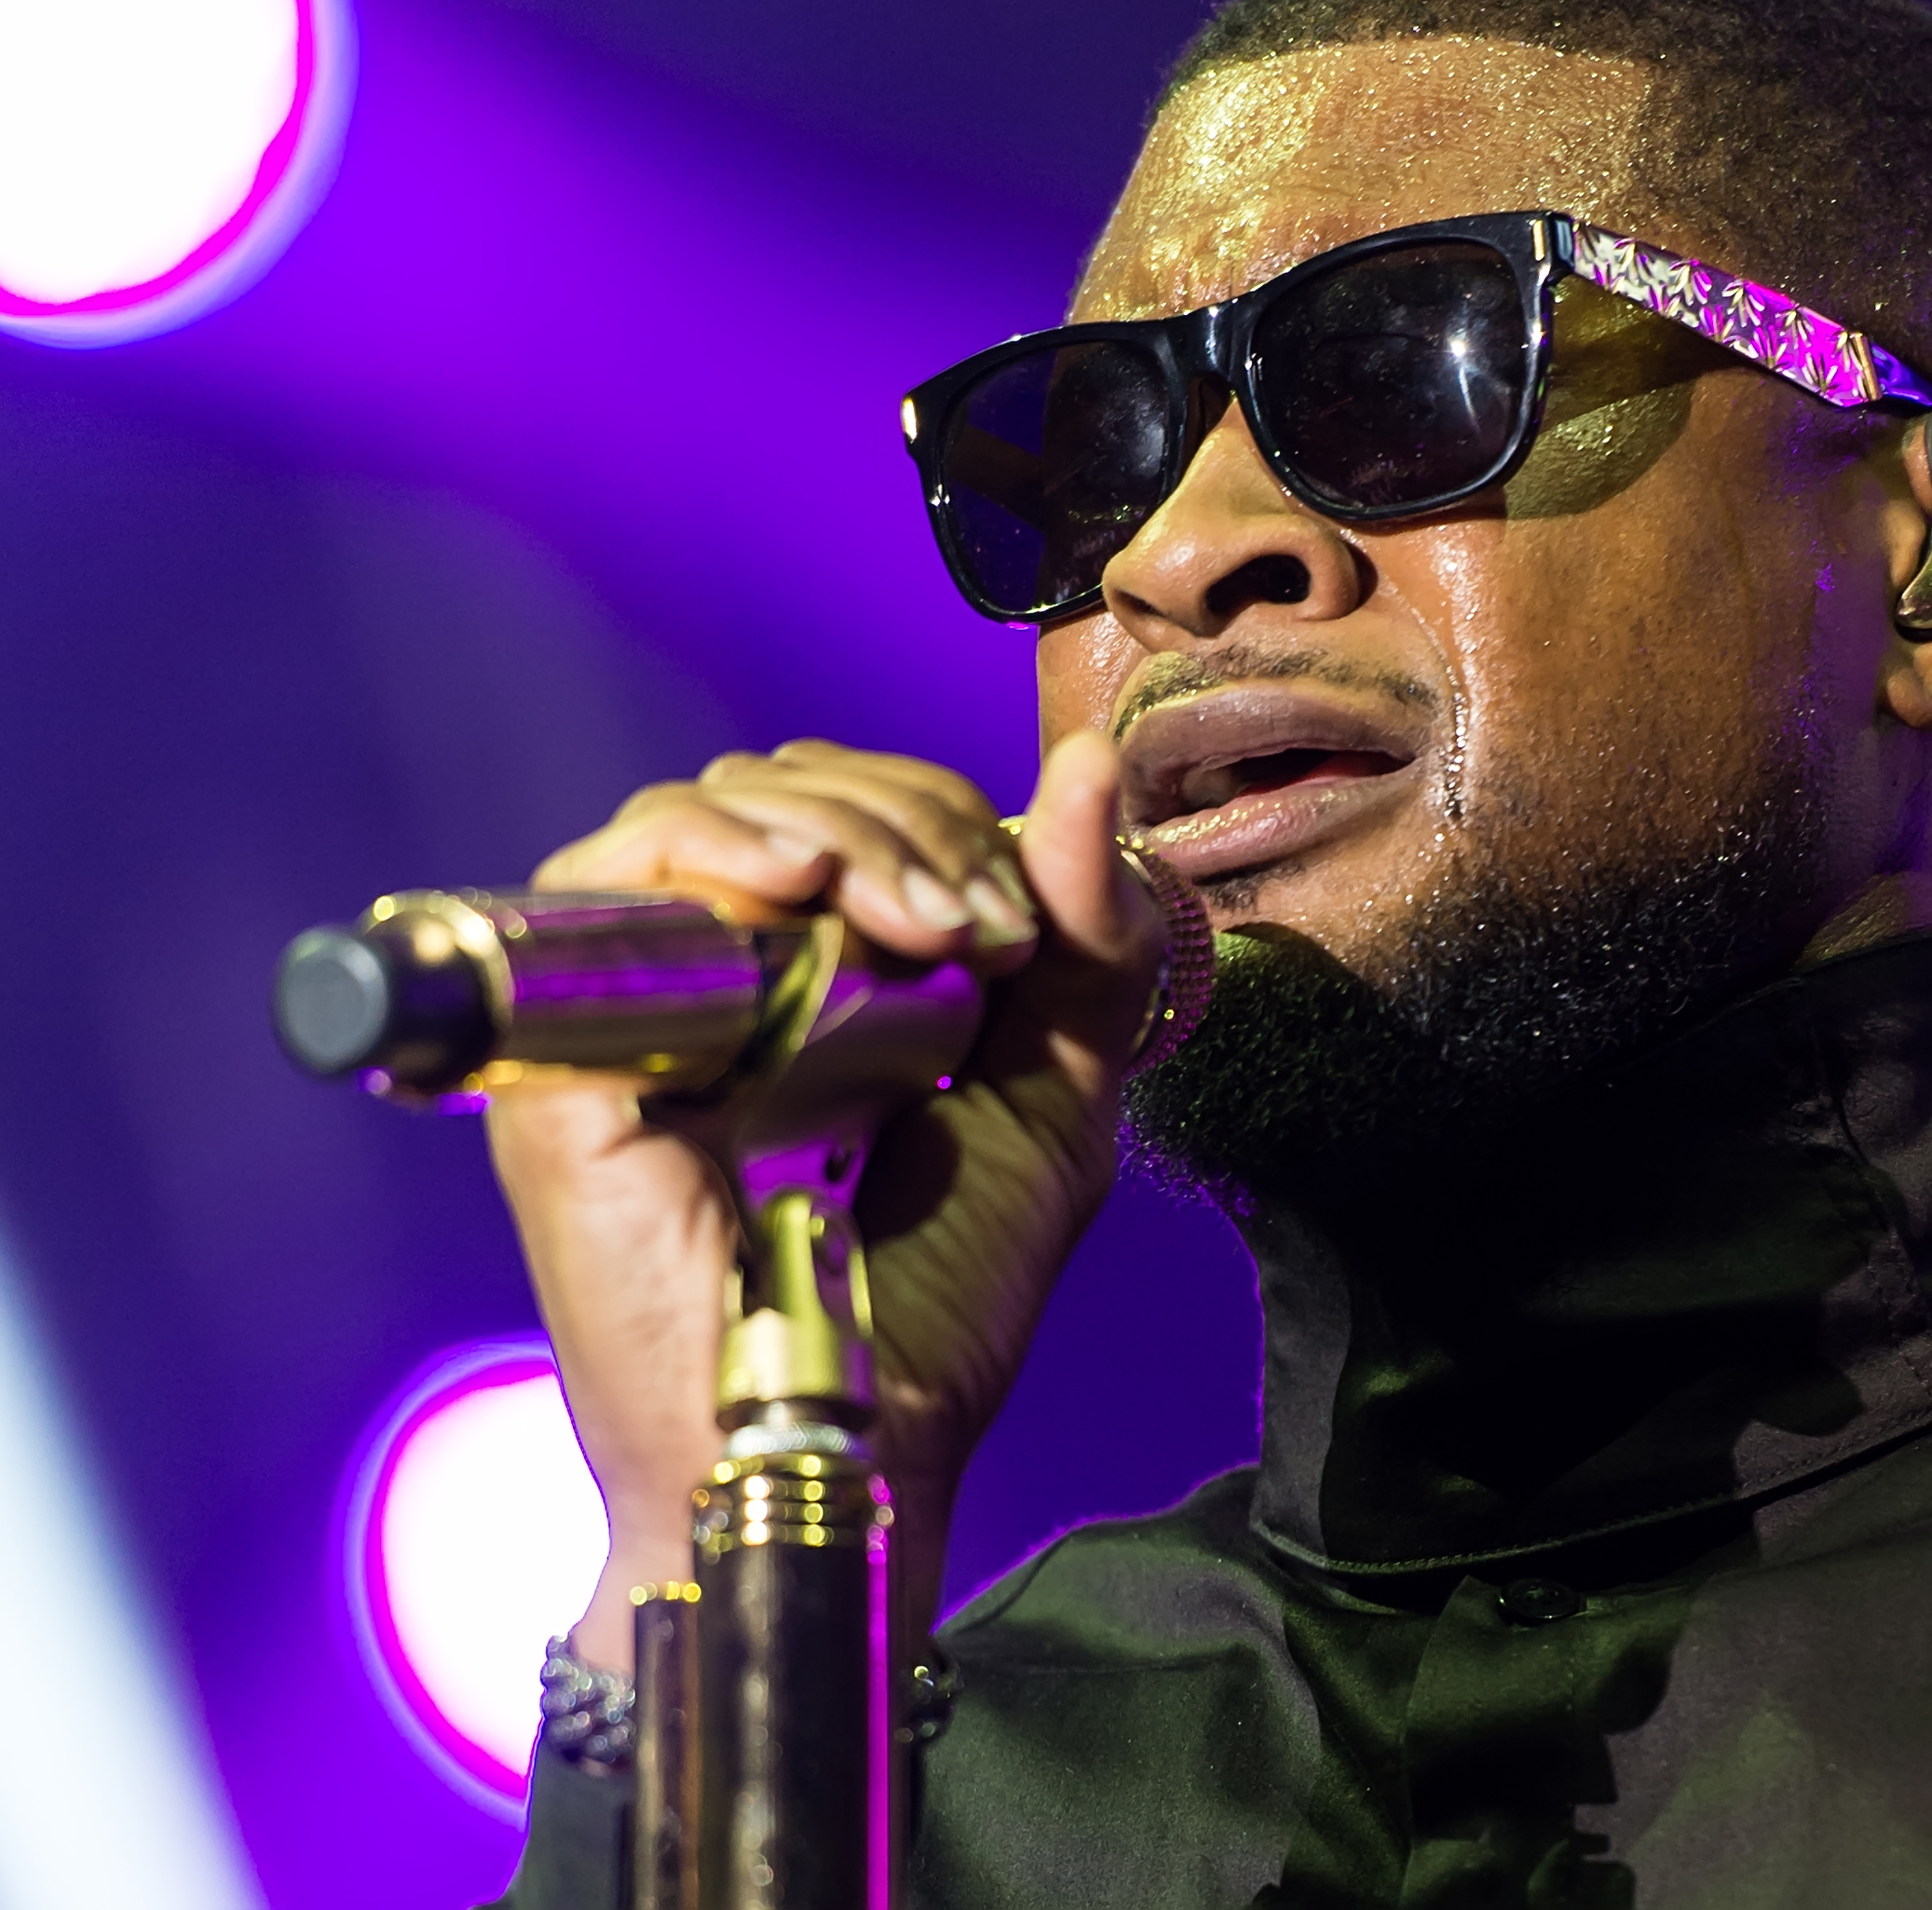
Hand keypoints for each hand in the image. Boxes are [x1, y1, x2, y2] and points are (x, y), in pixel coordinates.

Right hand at [486, 731, 1164, 1668]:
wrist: (859, 1441)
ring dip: (832, 832)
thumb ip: (1085, 939)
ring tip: (915, 924)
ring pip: (702, 815)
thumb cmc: (942, 1295)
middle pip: (782, 790)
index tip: (1019, 923)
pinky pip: (603, 887)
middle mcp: (715, 972)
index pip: (855, 802)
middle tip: (978, 930)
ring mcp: (630, 1010)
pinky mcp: (565, 1061)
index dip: (942, 819)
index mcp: (816, 970)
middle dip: (904, 822)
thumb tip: (1085, 770)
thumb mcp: (1054, 1091)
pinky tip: (797, 890)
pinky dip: (704, 849)